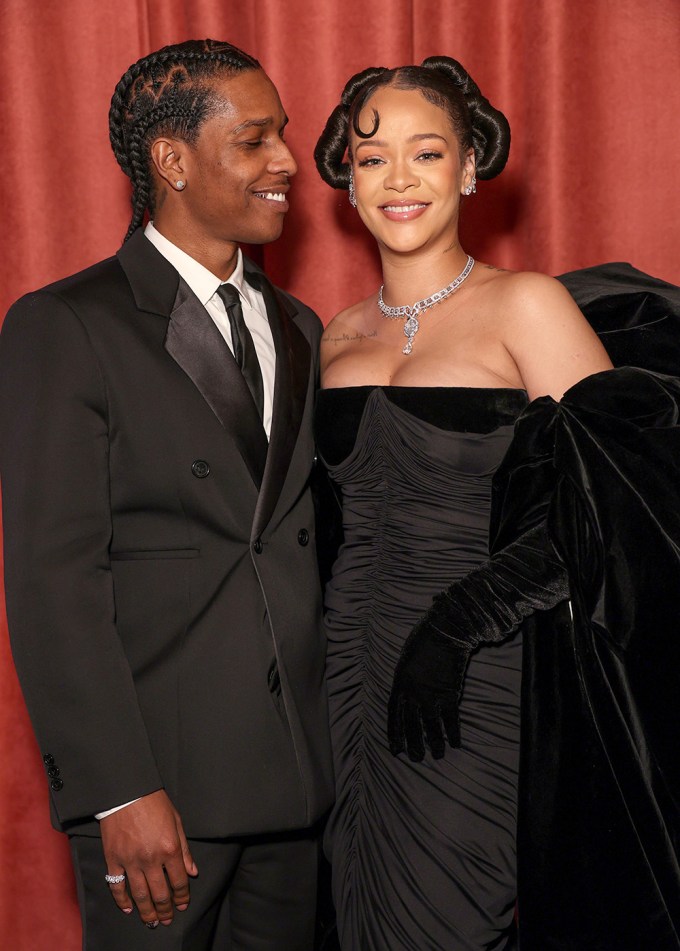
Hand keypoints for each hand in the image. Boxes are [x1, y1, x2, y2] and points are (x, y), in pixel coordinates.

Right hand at [100, 789, 197, 927]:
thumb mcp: (176, 822)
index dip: (183, 896)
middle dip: (166, 910)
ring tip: (152, 922)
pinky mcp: (113, 859)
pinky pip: (117, 886)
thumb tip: (192, 872)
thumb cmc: (154, 803)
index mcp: (169, 848)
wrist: (127, 791)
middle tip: (168, 919)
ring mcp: (130, 861)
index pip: (179, 881)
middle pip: (160, 894)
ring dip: (147, 912)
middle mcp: (151, 859)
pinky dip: (122, 901)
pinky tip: (129, 909)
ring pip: (140, 895)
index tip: (183, 904)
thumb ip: (184, 849)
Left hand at [387, 622, 470, 760]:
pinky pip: (451, 718)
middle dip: (413, 744)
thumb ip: (405, 680)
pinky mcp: (449, 693)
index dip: (395, 733)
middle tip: (416, 758)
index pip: (394, 714)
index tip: (395, 749)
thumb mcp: (406, 660)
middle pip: (411, 724)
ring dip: (435, 743)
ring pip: (431, 726)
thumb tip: (406, 697)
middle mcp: (413, 692)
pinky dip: (453, 732)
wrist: (446, 631)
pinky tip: (455, 743)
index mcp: (400, 683)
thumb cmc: (424, 640)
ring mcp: (431, 694)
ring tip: (438, 755)